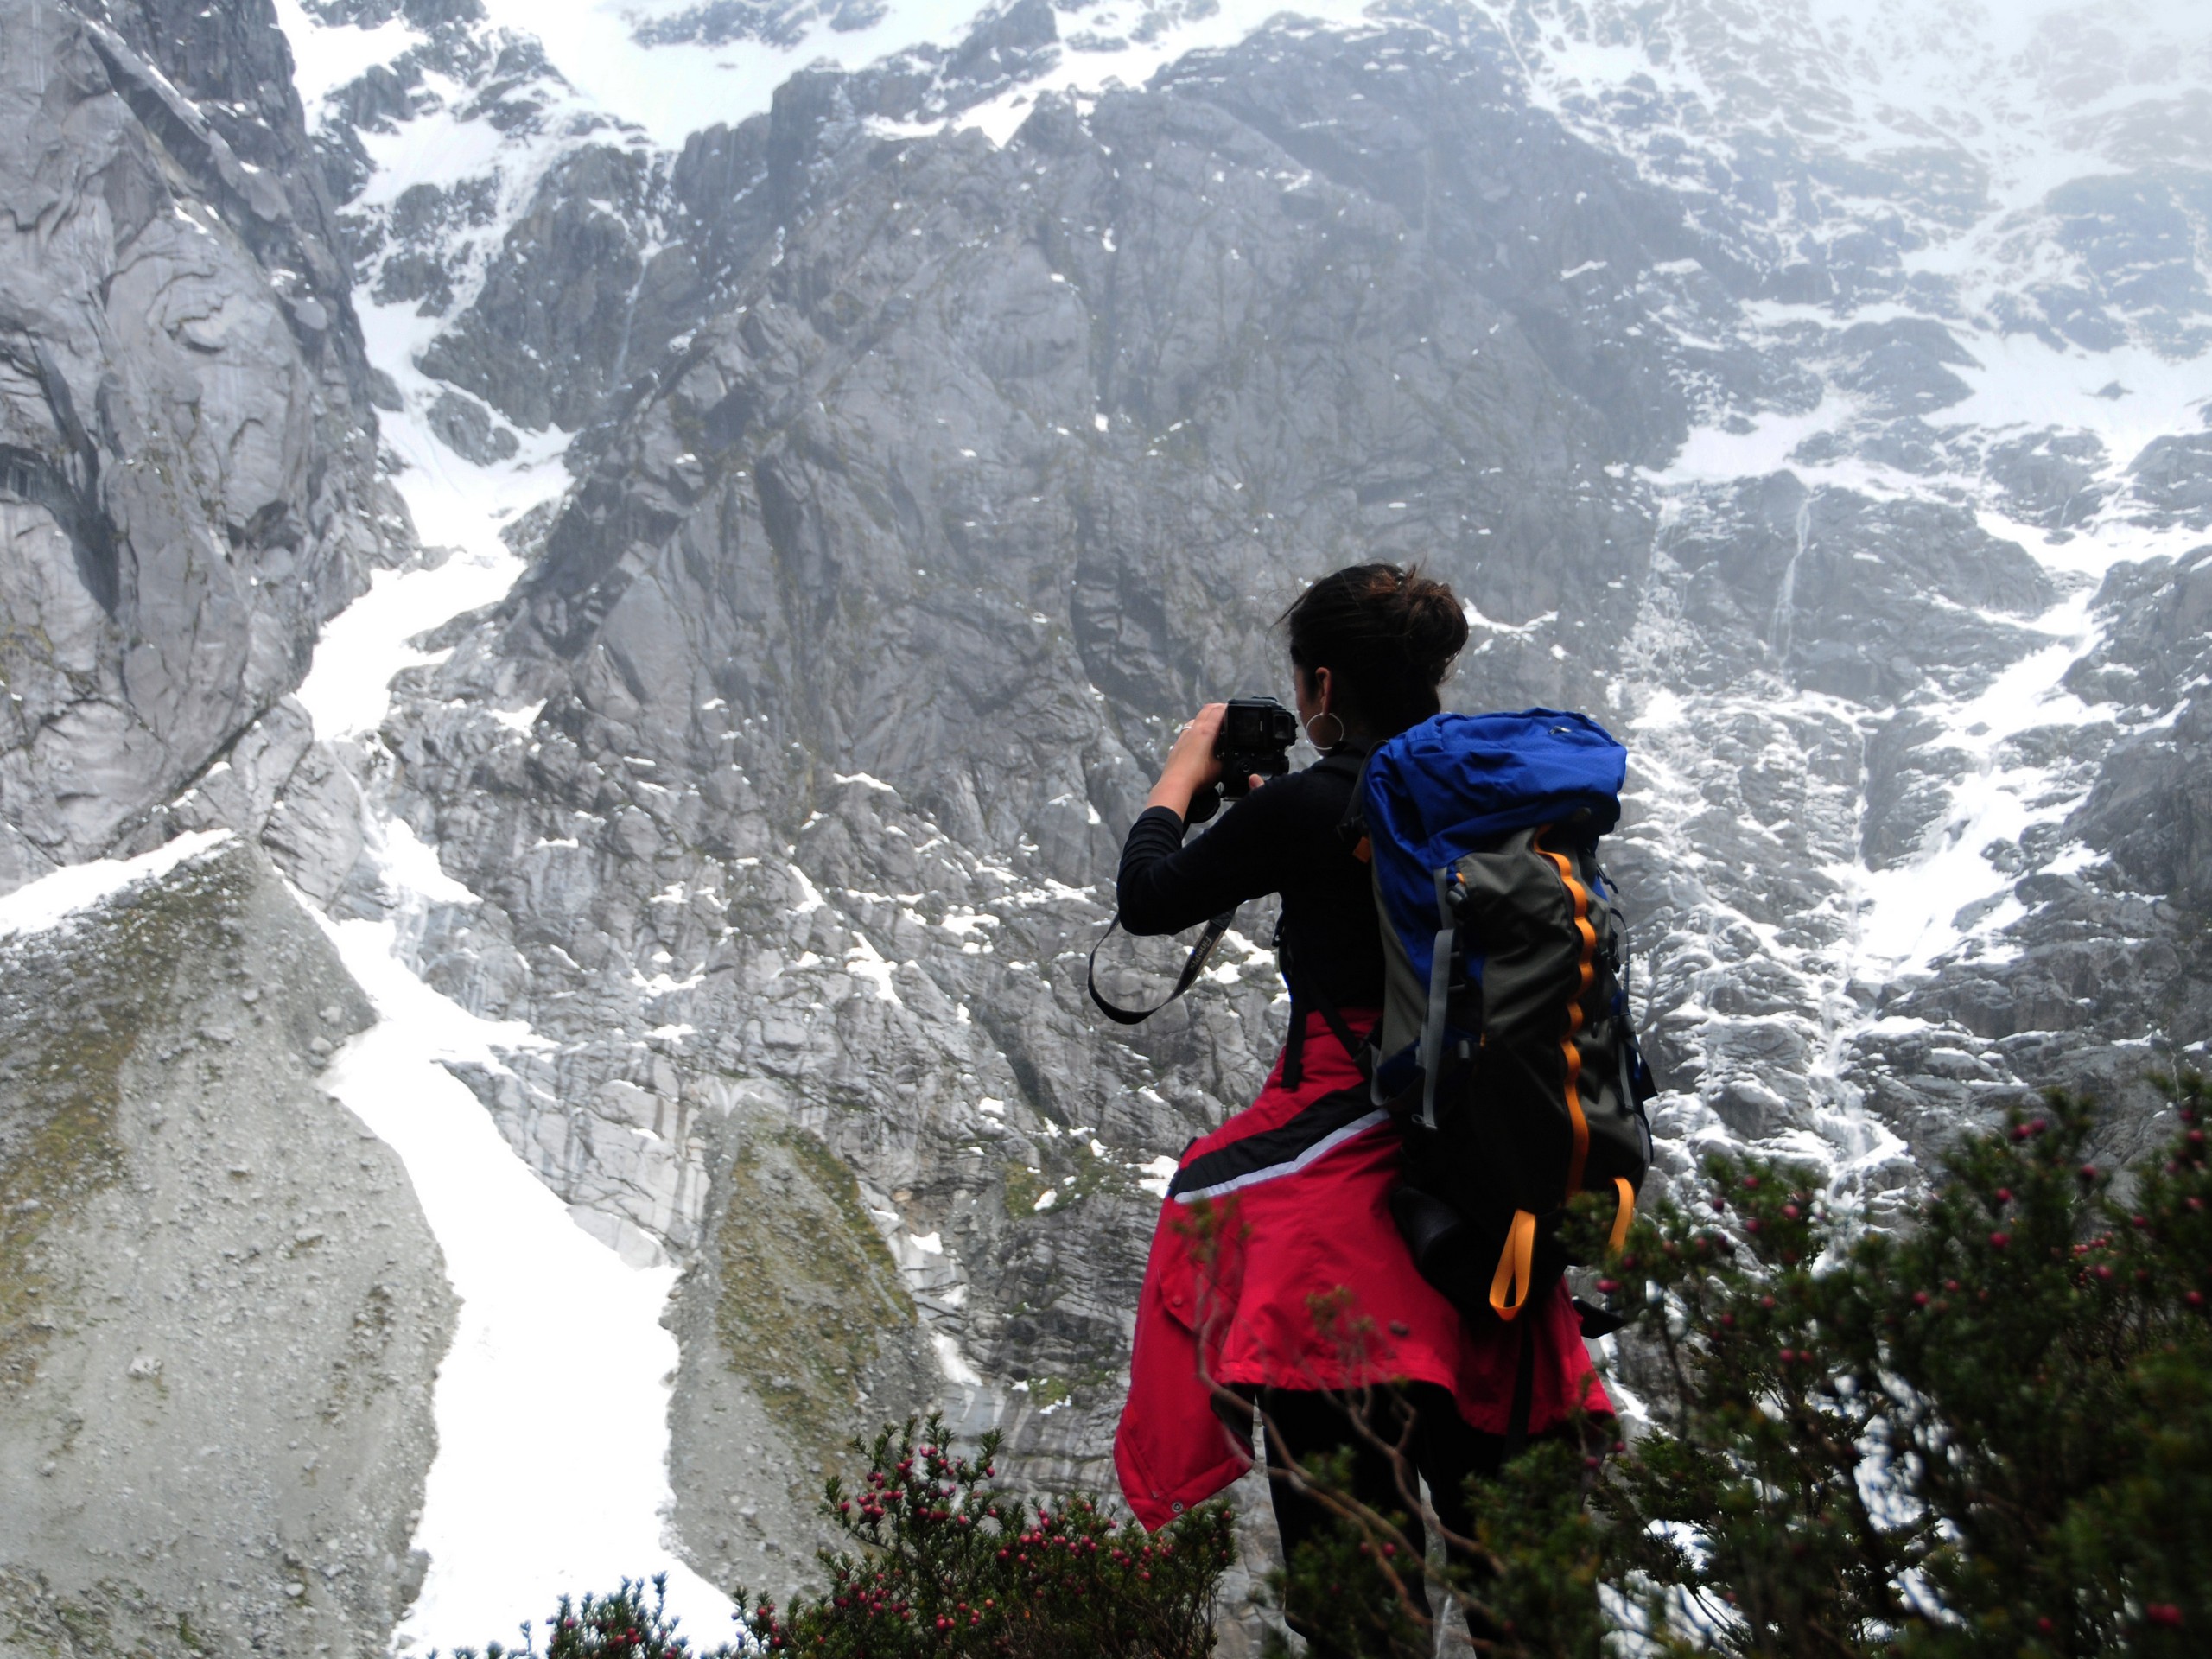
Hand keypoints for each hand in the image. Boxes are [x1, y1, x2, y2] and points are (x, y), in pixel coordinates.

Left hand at [1145, 704, 1225, 818]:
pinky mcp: (1177, 745)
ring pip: (1195, 719)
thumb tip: (1229, 755)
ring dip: (1205, 718)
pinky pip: (1188, 730)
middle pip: (1206, 710)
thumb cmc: (1199, 775)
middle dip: (1217, 708)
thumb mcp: (1221, 768)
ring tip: (1213, 726)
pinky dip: (1196, 729)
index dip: (1227, 707)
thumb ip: (1227, 758)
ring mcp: (1183, 736)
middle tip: (1226, 712)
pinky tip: (1199, 741)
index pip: (1218, 711)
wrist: (1175, 784)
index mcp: (1206, 731)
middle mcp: (1194, 730)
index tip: (1234, 708)